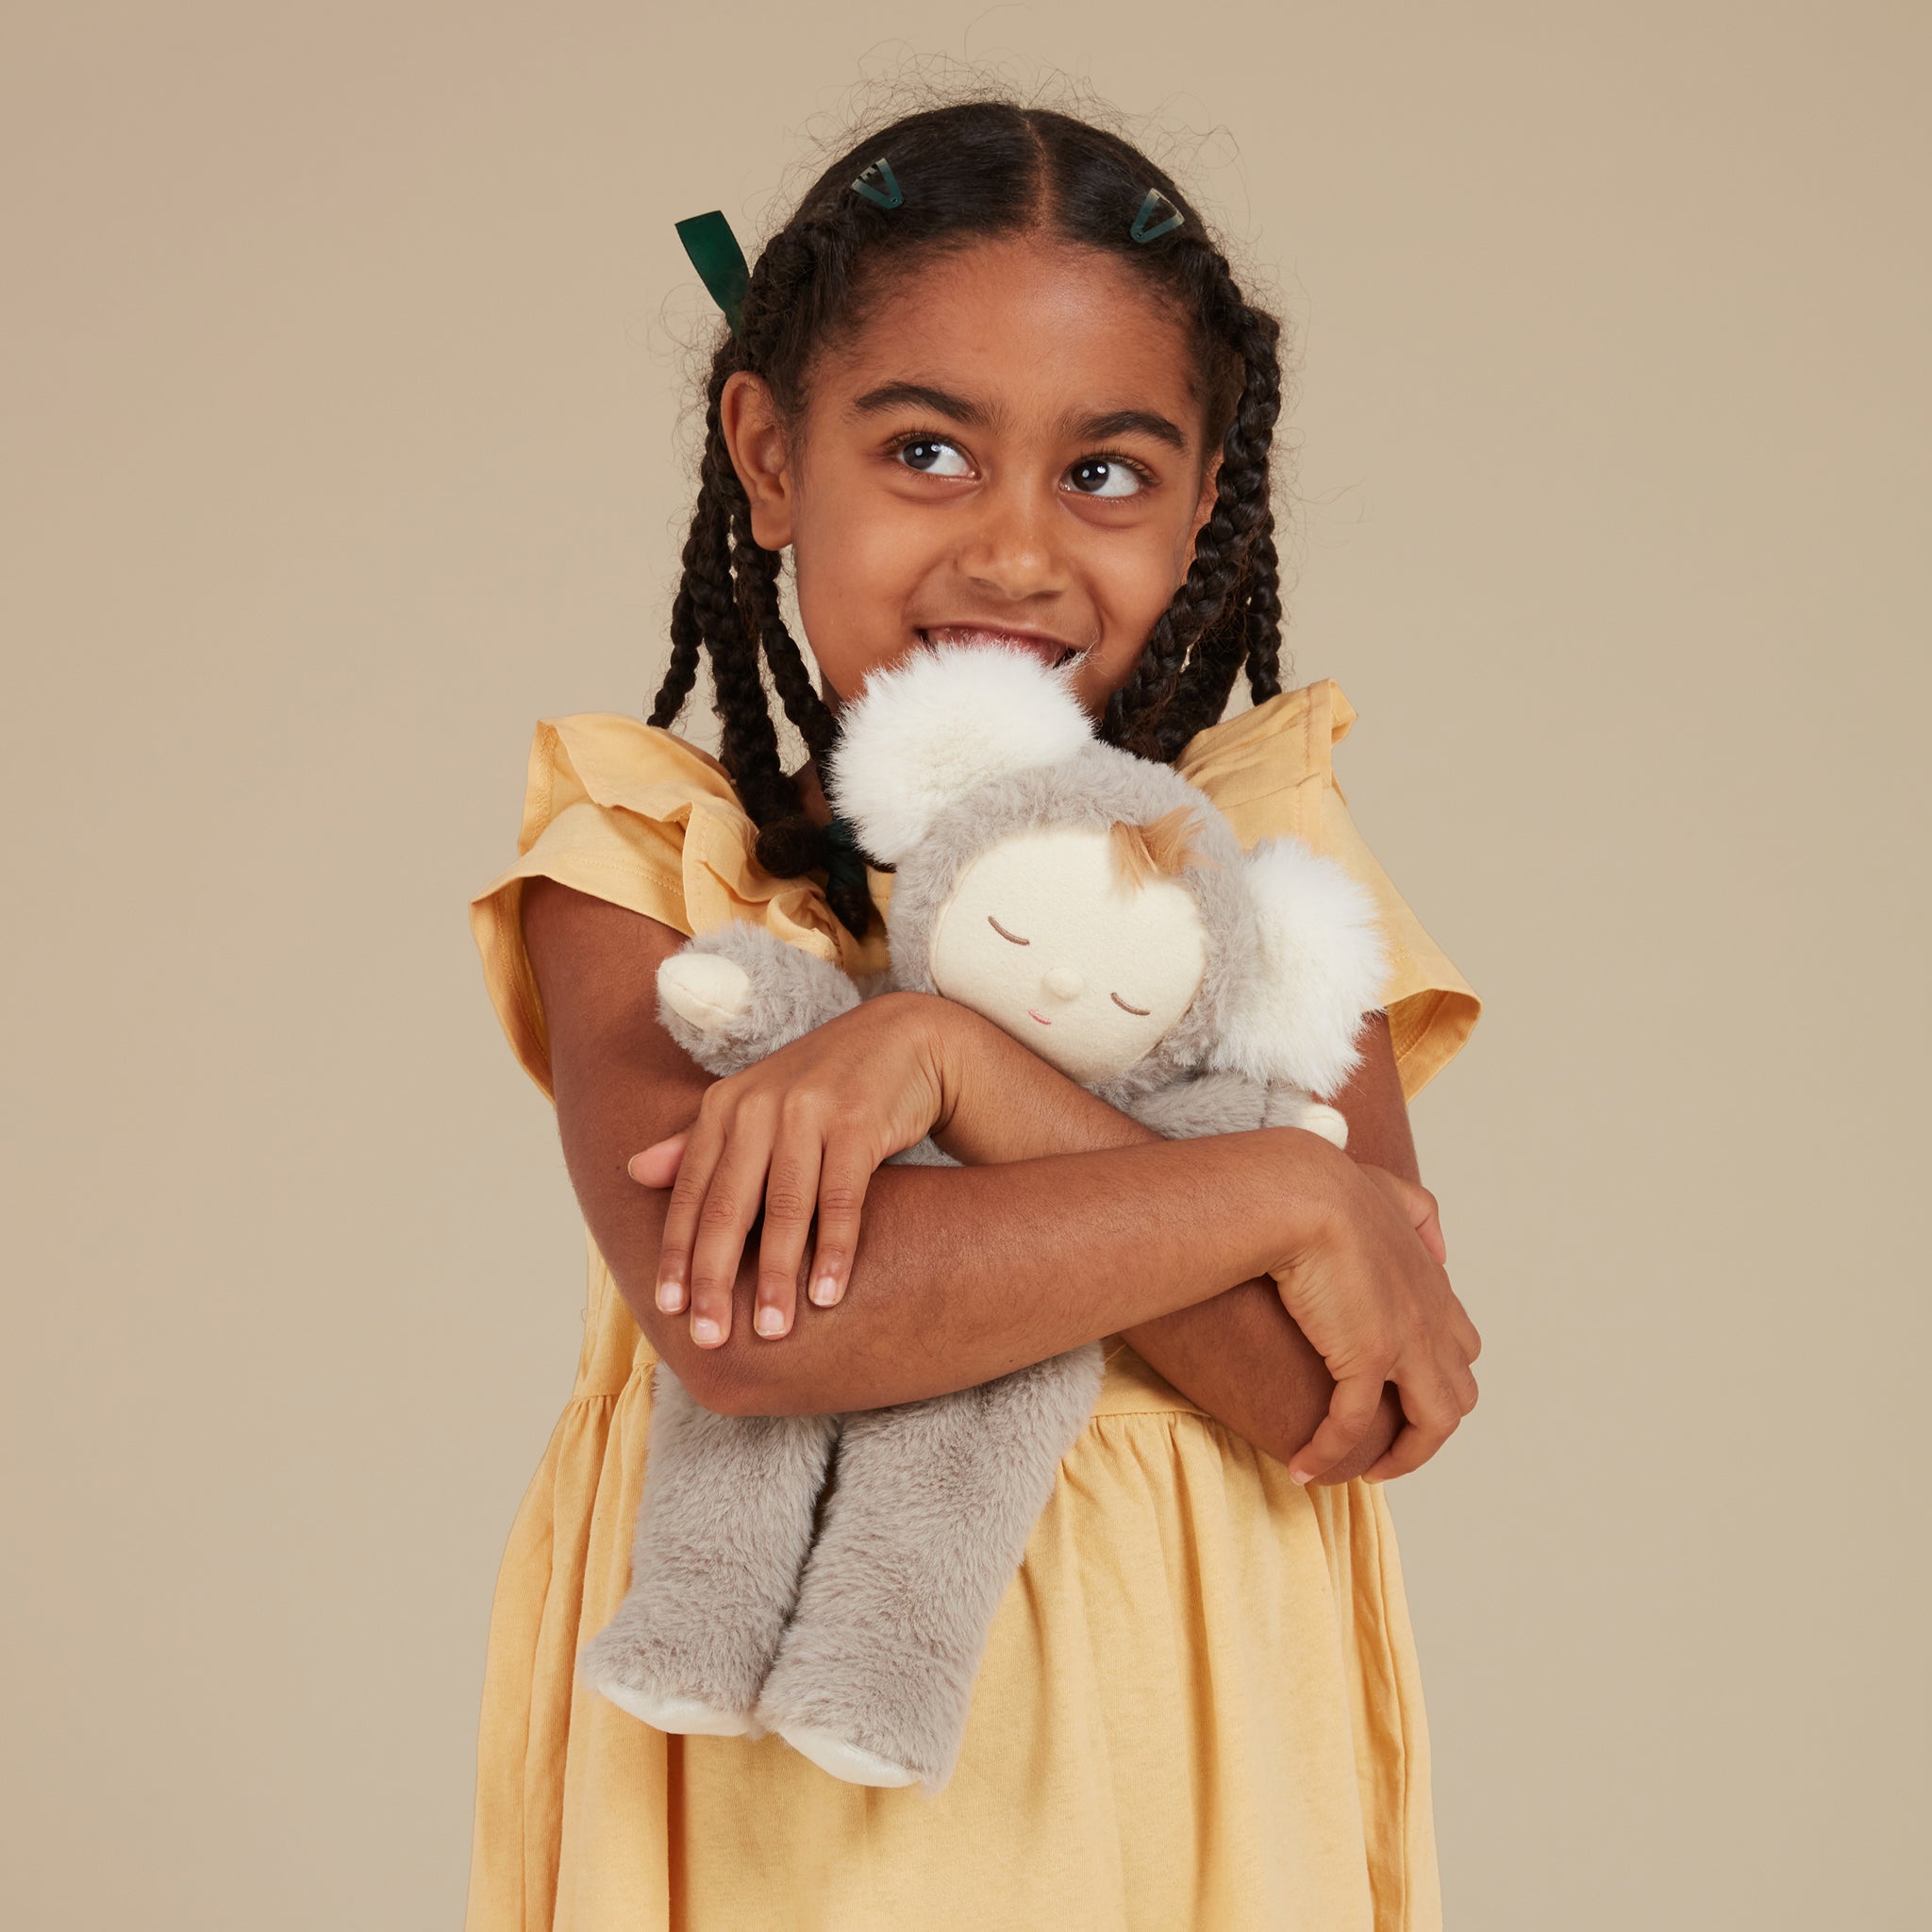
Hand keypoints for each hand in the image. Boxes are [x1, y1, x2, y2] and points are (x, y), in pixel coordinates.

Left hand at [629, 993, 958, 1349]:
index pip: (692, 1193)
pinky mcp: (858, 1122)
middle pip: (729, 1208)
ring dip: (778, 1277)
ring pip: (786, 1210)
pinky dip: (834, 1250)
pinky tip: (827, 1294)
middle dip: (716, 1279)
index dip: (678, 1253)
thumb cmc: (823, 1084)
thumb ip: (697, 1142)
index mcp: (725, 1107)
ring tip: (773, 1331)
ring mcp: (809, 1112)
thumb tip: (634, 1172)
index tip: (669, 1309)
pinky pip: (842, 1199)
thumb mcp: (755, 1105)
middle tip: (709, 1338)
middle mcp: (759, 1107)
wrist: (902, 1040)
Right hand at [1264, 1147, 1479, 1484]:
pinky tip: (1304, 1465)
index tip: (1395, 1396)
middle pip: (1458, 1395)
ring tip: (1362, 1470)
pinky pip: (1354, 1426)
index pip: (1460, 1349)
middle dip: (1427, 1427)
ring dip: (1401, 1457)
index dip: (1433, 1379)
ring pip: (1433, 1425)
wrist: (1299, 1192)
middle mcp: (1432, 1319)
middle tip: (1385, 1442)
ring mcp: (1407, 1342)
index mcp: (1433, 1286)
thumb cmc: (1327, 1184)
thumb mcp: (1388, 1188)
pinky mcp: (1368, 1358)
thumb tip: (1440, 1250)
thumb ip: (1420, 1212)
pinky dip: (1330, 1452)